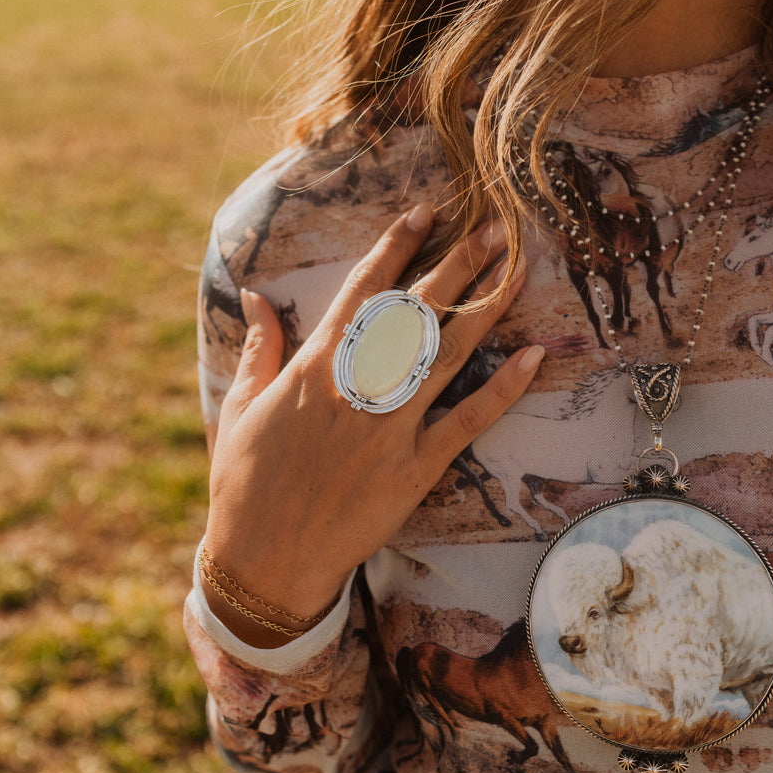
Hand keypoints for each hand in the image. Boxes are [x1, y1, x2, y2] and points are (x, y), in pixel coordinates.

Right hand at [203, 204, 543, 645]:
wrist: (263, 560)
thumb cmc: (244, 483)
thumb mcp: (239, 407)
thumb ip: (259, 347)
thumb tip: (255, 296)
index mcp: (314, 368)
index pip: (363, 290)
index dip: (397, 247)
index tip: (426, 213)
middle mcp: (357, 387)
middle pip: (417, 311)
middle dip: (458, 264)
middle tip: (495, 228)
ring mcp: (389, 427)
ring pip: (448, 354)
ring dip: (487, 307)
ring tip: (518, 268)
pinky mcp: (414, 470)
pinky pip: (466, 422)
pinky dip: (501, 389)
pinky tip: (533, 357)